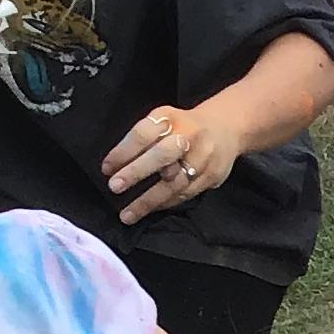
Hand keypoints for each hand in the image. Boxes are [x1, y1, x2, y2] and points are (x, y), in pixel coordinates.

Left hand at [105, 101, 239, 223]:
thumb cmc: (184, 127)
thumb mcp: (163, 120)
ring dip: (148, 200)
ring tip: (128, 214)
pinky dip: (165, 203)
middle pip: (161, 156)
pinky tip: (150, 209)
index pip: (143, 134)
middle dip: (136, 173)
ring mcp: (203, 158)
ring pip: (174, 182)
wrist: (227, 128)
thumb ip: (143, 139)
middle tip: (115, 187)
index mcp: (171, 118)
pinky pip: (185, 194)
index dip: (123, 152)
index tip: (106, 168)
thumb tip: (115, 166)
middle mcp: (189, 136)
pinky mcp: (212, 176)